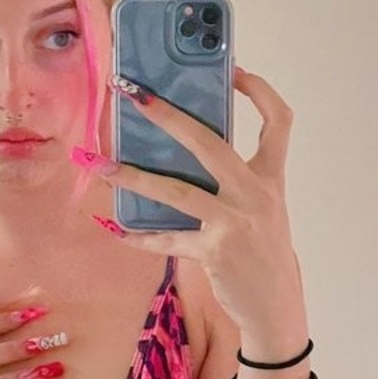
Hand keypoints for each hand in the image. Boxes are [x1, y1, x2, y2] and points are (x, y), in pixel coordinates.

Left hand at [89, 65, 304, 335]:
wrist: (276, 308)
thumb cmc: (262, 255)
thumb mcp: (262, 211)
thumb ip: (235, 182)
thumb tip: (183, 154)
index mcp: (271, 178)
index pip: (278, 122)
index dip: (260, 92)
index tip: (235, 70)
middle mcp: (255, 194)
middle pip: (209, 143)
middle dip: (167, 116)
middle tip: (133, 94)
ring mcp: (235, 222)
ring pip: (175, 190)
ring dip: (132, 177)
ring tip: (99, 164)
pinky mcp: (215, 251)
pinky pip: (166, 238)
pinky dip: (138, 235)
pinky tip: (115, 227)